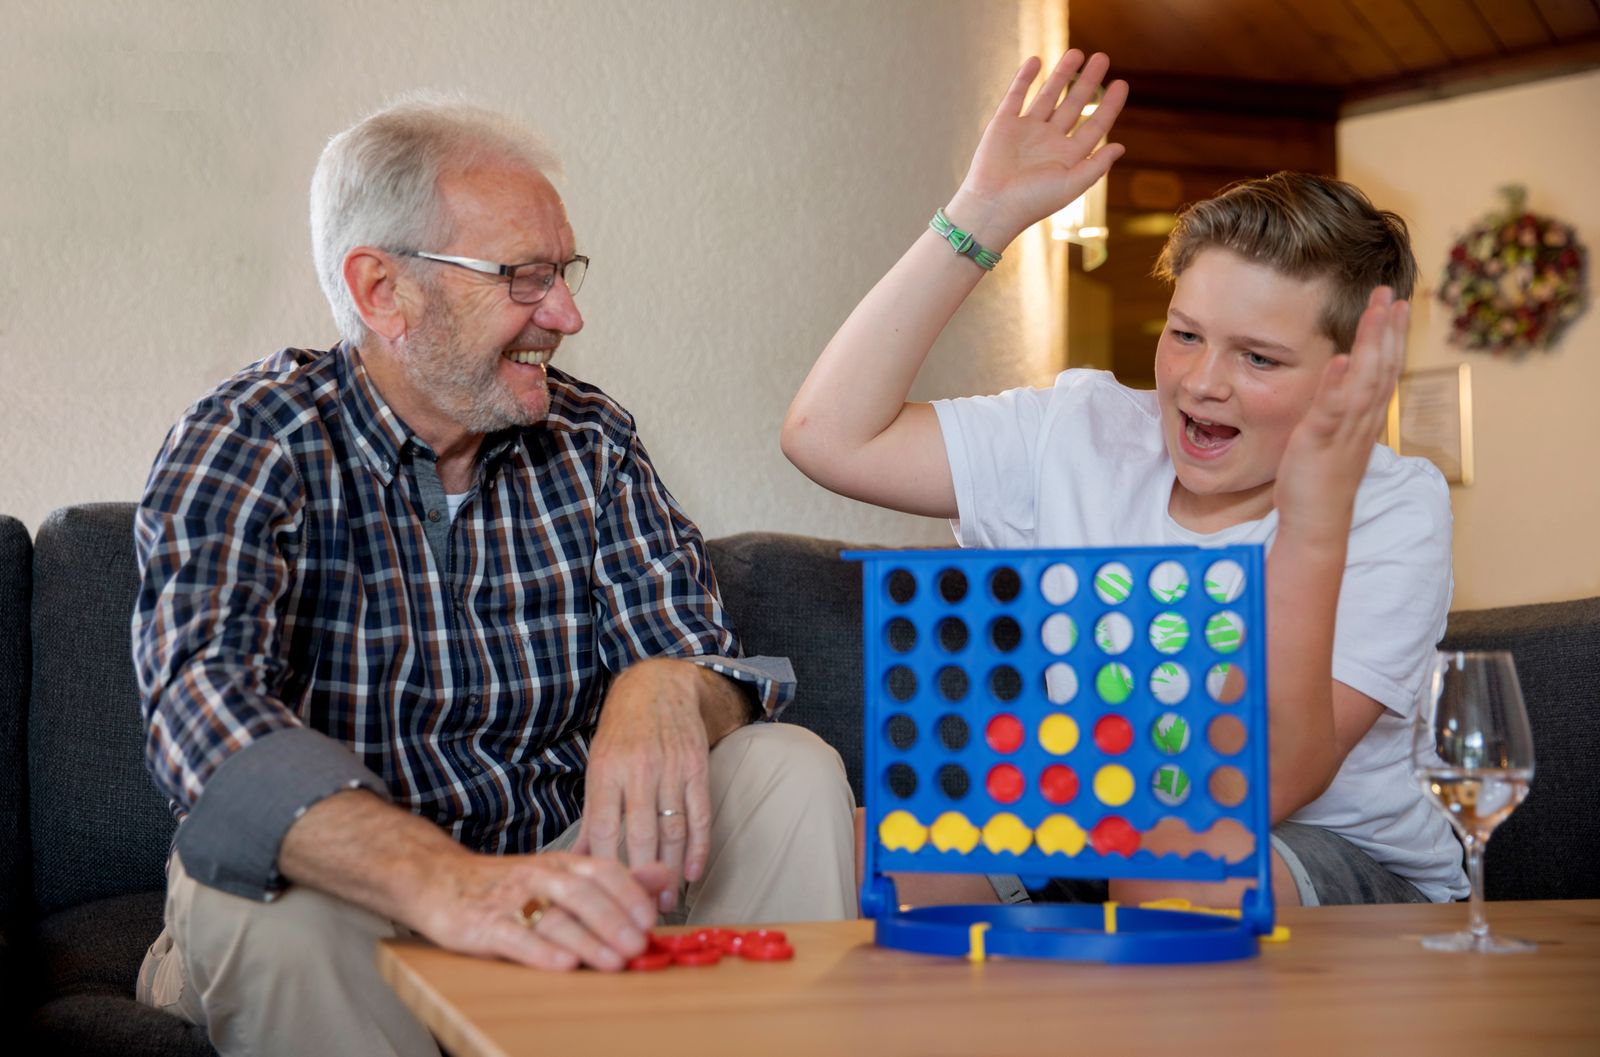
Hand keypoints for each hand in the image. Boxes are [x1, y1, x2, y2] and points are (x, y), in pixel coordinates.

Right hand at [419, 849, 671, 971]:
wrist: (439, 880)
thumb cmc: (509, 885)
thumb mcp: (559, 875)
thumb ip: (612, 880)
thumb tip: (664, 877)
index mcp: (560, 864)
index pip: (602, 871)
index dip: (630, 894)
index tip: (651, 918)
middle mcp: (538, 877)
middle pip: (582, 893)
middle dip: (613, 920)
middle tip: (638, 944)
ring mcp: (510, 900)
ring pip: (553, 917)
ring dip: (587, 940)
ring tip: (613, 960)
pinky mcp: (483, 925)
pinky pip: (515, 938)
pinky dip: (540, 952)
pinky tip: (563, 965)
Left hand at [575, 659, 713, 912]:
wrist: (658, 687)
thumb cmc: (621, 733)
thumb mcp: (597, 766)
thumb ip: (593, 814)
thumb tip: (579, 860)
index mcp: (606, 771)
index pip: (607, 829)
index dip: (609, 868)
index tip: (609, 900)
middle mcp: (639, 769)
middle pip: (642, 834)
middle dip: (643, 877)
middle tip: (644, 912)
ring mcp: (671, 768)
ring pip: (674, 829)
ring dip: (673, 870)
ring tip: (669, 900)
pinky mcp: (698, 767)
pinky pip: (701, 814)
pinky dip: (699, 847)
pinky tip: (695, 873)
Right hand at [953, 50, 1127, 242]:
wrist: (992, 206)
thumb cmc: (1032, 203)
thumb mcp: (1070, 186)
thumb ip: (1096, 166)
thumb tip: (1121, 147)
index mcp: (1068, 156)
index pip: (1094, 125)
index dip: (1110, 105)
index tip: (1121, 83)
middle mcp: (1049, 141)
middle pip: (1074, 105)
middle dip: (1088, 82)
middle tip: (1102, 58)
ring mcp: (1026, 131)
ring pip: (1048, 96)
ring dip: (1061, 74)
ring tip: (1076, 53)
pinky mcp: (1004, 125)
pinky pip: (1016, 96)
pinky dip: (1024, 79)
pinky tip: (1036, 61)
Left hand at [1274, 288, 1410, 540]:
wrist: (1315, 525)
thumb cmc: (1318, 483)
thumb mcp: (1330, 437)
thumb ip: (1338, 408)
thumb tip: (1342, 376)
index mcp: (1363, 419)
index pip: (1383, 370)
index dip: (1390, 336)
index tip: (1395, 305)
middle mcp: (1362, 422)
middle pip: (1382, 367)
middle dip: (1389, 328)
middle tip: (1393, 292)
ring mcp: (1344, 432)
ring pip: (1366, 380)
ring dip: (1373, 344)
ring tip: (1379, 310)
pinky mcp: (1320, 442)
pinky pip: (1332, 410)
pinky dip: (1339, 384)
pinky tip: (1344, 358)